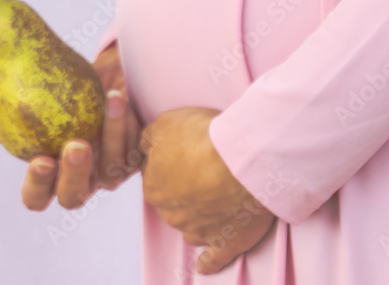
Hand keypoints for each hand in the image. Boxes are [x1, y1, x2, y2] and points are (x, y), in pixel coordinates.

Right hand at [0, 41, 145, 209]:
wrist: (105, 79)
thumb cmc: (62, 94)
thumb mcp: (38, 102)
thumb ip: (9, 118)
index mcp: (51, 177)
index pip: (36, 198)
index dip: (37, 187)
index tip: (39, 160)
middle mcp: (81, 183)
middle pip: (73, 197)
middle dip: (75, 174)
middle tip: (76, 145)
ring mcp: (109, 175)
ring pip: (110, 170)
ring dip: (111, 134)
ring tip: (111, 100)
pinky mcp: (135, 159)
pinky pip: (133, 150)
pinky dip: (129, 124)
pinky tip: (123, 100)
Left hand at [141, 107, 276, 273]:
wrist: (242, 159)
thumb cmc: (204, 138)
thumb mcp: (165, 123)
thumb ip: (150, 137)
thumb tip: (146, 145)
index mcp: (154, 187)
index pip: (157, 176)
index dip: (173, 163)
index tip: (189, 154)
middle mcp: (171, 214)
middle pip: (175, 202)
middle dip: (188, 189)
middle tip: (209, 170)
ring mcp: (198, 232)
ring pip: (192, 226)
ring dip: (201, 216)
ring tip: (219, 201)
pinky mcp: (225, 244)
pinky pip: (212, 259)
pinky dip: (209, 262)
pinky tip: (203, 264)